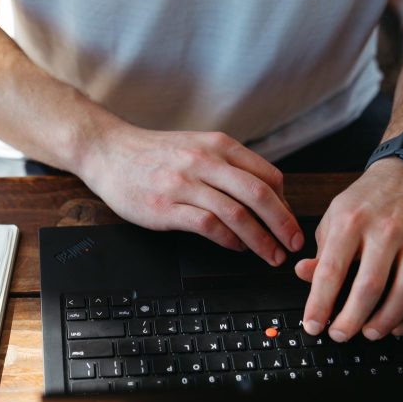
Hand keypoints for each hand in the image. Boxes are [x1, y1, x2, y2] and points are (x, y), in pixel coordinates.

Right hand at [77, 124, 303, 264]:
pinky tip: (236, 248)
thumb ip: (228, 167)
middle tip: (293, 244)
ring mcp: (185, 184)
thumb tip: (264, 196)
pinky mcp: (166, 206)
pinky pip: (208, 225)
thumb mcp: (197, 148)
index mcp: (218, 146)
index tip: (289, 224)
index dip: (285, 204)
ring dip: (260, 239)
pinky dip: (229, 240)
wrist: (109, 152)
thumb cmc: (154, 155)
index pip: (268, 176)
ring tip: (270, 255)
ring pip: (237, 213)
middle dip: (282, 225)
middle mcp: (205, 162)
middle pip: (259, 195)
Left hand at [294, 158, 402, 340]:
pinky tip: (400, 325)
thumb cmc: (365, 203)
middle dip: (352, 319)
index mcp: (351, 221)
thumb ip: (321, 252)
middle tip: (340, 335)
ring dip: (386, 320)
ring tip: (369, 333)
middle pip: (370, 285)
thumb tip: (303, 275)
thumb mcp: (334, 219)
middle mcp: (386, 229)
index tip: (312, 326)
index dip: (320, 304)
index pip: (332, 270)